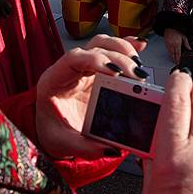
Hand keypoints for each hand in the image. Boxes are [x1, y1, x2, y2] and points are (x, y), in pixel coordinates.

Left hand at [35, 35, 146, 158]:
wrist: (52, 129)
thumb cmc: (52, 131)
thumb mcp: (62, 143)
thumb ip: (84, 147)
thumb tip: (110, 149)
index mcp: (54, 80)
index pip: (73, 59)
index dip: (95, 60)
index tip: (115, 72)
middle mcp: (69, 69)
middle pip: (93, 48)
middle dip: (118, 58)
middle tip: (136, 76)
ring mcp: (84, 67)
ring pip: (102, 44)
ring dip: (123, 50)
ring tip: (139, 67)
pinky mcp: (98, 71)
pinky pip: (111, 51)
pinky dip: (127, 46)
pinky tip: (140, 45)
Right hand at [164, 28, 190, 63]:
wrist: (170, 27)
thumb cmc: (177, 31)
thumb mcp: (184, 36)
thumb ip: (186, 43)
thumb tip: (190, 49)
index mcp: (177, 44)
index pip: (178, 53)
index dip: (179, 59)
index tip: (179, 62)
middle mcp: (172, 45)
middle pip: (173, 55)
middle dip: (175, 60)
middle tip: (176, 63)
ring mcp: (168, 45)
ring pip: (170, 53)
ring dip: (172, 58)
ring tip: (174, 61)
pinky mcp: (166, 44)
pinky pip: (168, 51)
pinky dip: (170, 54)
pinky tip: (171, 55)